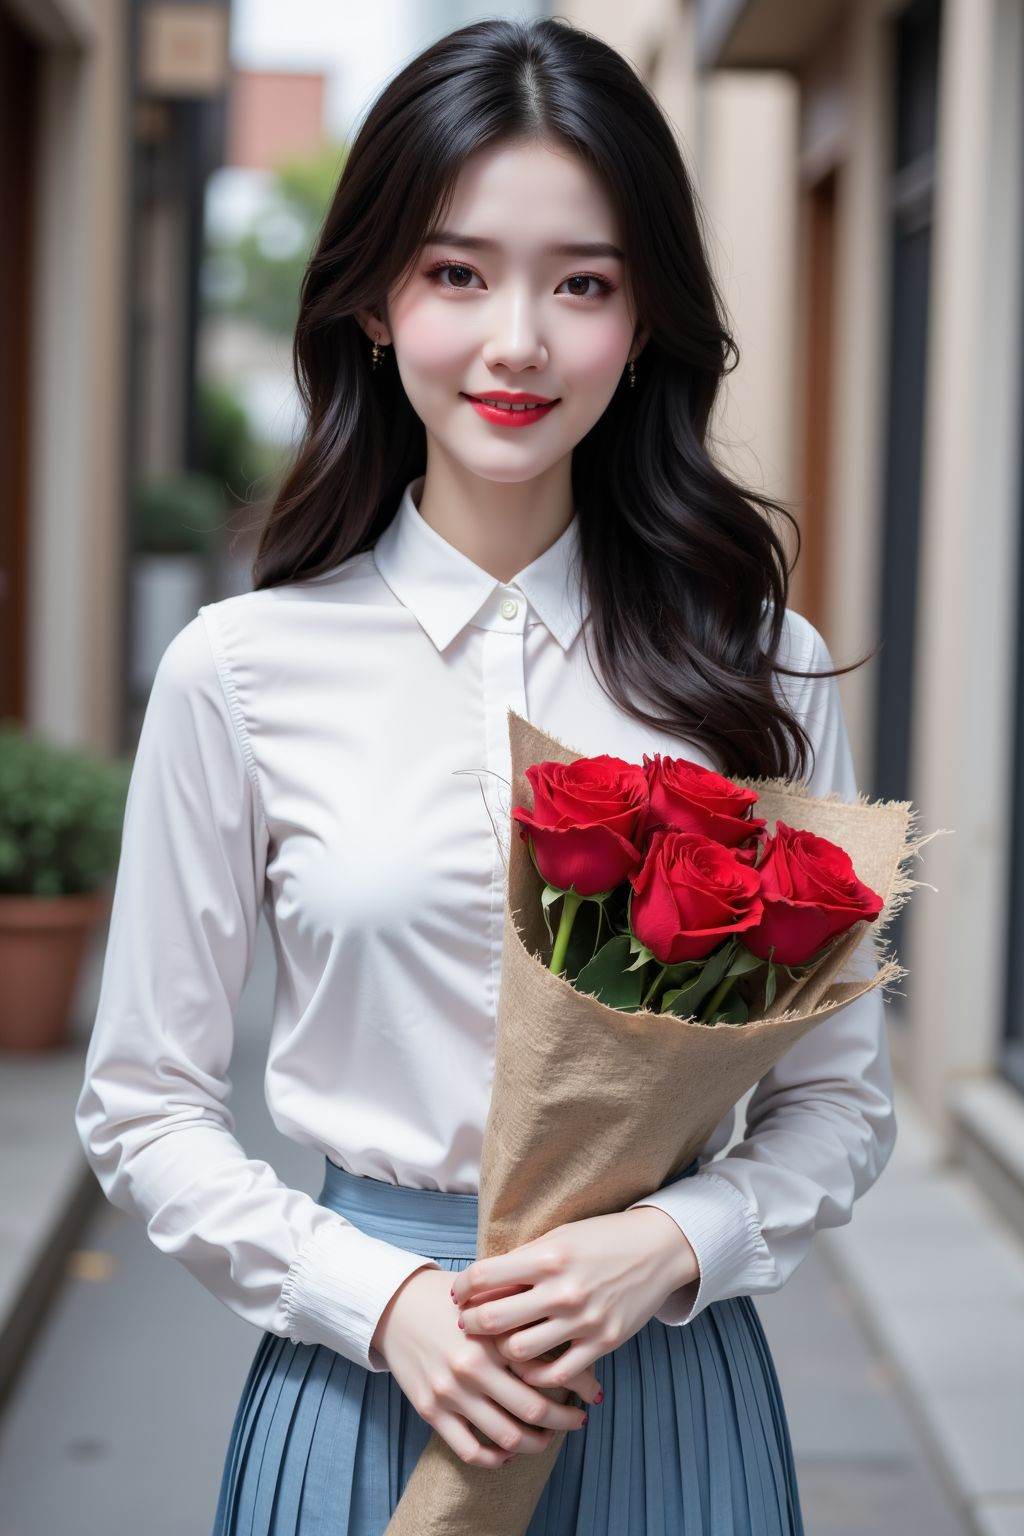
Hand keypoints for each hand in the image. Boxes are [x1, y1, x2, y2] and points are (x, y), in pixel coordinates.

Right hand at [371, 1266, 601, 1466]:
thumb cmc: (452, 1300)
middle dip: (564, 1420)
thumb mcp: (492, 1296)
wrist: (396, 1305)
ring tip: (546, 1438)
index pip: (548, 1367)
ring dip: (535, 1444)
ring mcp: (451, 1391)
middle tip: (578, 1420)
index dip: (578, 1383)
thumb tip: (573, 1331)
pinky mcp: (431, 1410)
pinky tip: (506, 1452)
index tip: (592, 1390)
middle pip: (533, 1409)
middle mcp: (474, 1365)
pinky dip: (494, 1459)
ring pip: (505, 1437)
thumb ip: (525, 1313)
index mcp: (494, 1334)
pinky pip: (470, 1450)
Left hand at [451, 1208, 698, 1384]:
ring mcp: (584, 1320)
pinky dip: (536, 1374)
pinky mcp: (603, 1343)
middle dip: (471, 1323)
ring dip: (501, 1351)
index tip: (459, 1293)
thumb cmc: (603, 1238)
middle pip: (494, 1319)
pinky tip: (529, 1364)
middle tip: (466, 1324)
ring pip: (519, 1352)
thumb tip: (482, 1282)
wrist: (657, 1250)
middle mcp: (563, 1290)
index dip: (463, 1287)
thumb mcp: (560, 1237)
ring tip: (498, 1344)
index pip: (485, 1276)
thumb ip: (524, 1260)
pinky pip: (557, 1374)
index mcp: (548, 1256)